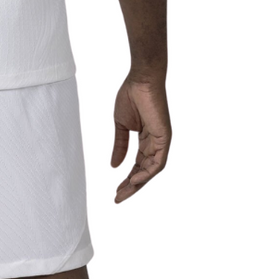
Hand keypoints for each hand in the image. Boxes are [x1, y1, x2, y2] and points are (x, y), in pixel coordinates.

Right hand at [111, 74, 170, 201]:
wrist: (140, 80)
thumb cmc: (131, 96)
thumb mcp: (121, 125)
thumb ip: (119, 145)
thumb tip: (114, 165)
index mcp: (145, 140)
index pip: (137, 165)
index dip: (127, 179)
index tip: (116, 191)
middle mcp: (155, 143)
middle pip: (144, 171)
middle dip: (131, 186)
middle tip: (118, 198)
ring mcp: (160, 141)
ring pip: (151, 170)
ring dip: (138, 184)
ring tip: (123, 192)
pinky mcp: (164, 138)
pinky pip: (158, 161)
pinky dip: (147, 173)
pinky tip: (135, 180)